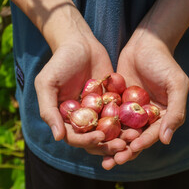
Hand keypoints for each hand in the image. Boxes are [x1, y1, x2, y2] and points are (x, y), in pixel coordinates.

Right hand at [34, 35, 125, 159]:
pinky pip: (122, 116)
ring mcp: (99, 112)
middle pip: (95, 140)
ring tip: (134, 137)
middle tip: (123, 145)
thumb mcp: (47, 84)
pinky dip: (130, 123)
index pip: (76, 138)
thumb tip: (57, 137)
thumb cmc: (59, 62)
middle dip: (108, 145)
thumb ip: (48, 110)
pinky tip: (141, 125)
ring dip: (122, 138)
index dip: (87, 141)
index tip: (100, 137)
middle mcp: (83, 119)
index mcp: (66, 119)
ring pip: (111, 132)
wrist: (80, 43)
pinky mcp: (113, 103)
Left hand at [110, 31, 188, 166]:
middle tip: (111, 162)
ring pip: (119, 132)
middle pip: (134, 139)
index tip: (131, 148)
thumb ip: (176, 111)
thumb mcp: (177, 85)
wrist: (146, 42)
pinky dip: (100, 126)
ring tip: (98, 156)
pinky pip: (108, 116)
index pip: (151, 135)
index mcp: (162, 117)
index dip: (142, 143)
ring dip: (110, 144)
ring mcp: (129, 110)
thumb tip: (166, 140)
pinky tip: (89, 134)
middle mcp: (145, 117)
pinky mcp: (116, 102)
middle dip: (123, 151)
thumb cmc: (165, 62)